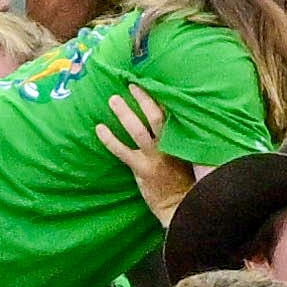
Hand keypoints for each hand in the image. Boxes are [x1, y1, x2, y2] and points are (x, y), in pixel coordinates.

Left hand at [99, 83, 197, 220]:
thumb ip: (178, 135)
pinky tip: (100, 129)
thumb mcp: (186, 153)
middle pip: (156, 116)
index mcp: (181, 139)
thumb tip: (169, 114)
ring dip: (125, 114)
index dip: (162, 97)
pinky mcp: (142, 170)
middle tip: (131, 85)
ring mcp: (155, 157)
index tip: (152, 81)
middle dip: (144, 99)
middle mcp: (169, 145)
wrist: (179, 205)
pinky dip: (110, 139)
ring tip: (113, 100)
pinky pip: (123, 151)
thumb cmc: (183, 178)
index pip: (172, 113)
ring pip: (138, 130)